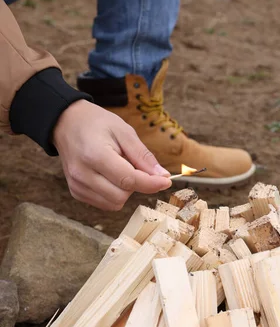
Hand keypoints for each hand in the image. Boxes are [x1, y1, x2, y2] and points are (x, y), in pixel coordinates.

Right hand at [53, 100, 171, 210]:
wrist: (66, 123)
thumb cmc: (97, 124)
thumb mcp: (124, 131)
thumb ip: (143, 156)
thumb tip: (163, 176)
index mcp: (95, 155)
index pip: (128, 180)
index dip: (151, 183)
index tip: (166, 181)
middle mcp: (82, 174)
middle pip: (122, 195)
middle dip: (136, 184)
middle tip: (133, 164)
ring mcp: (77, 185)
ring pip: (115, 203)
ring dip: (125, 190)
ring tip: (119, 168)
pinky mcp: (76, 192)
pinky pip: (105, 203)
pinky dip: (114, 193)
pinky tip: (110, 175)